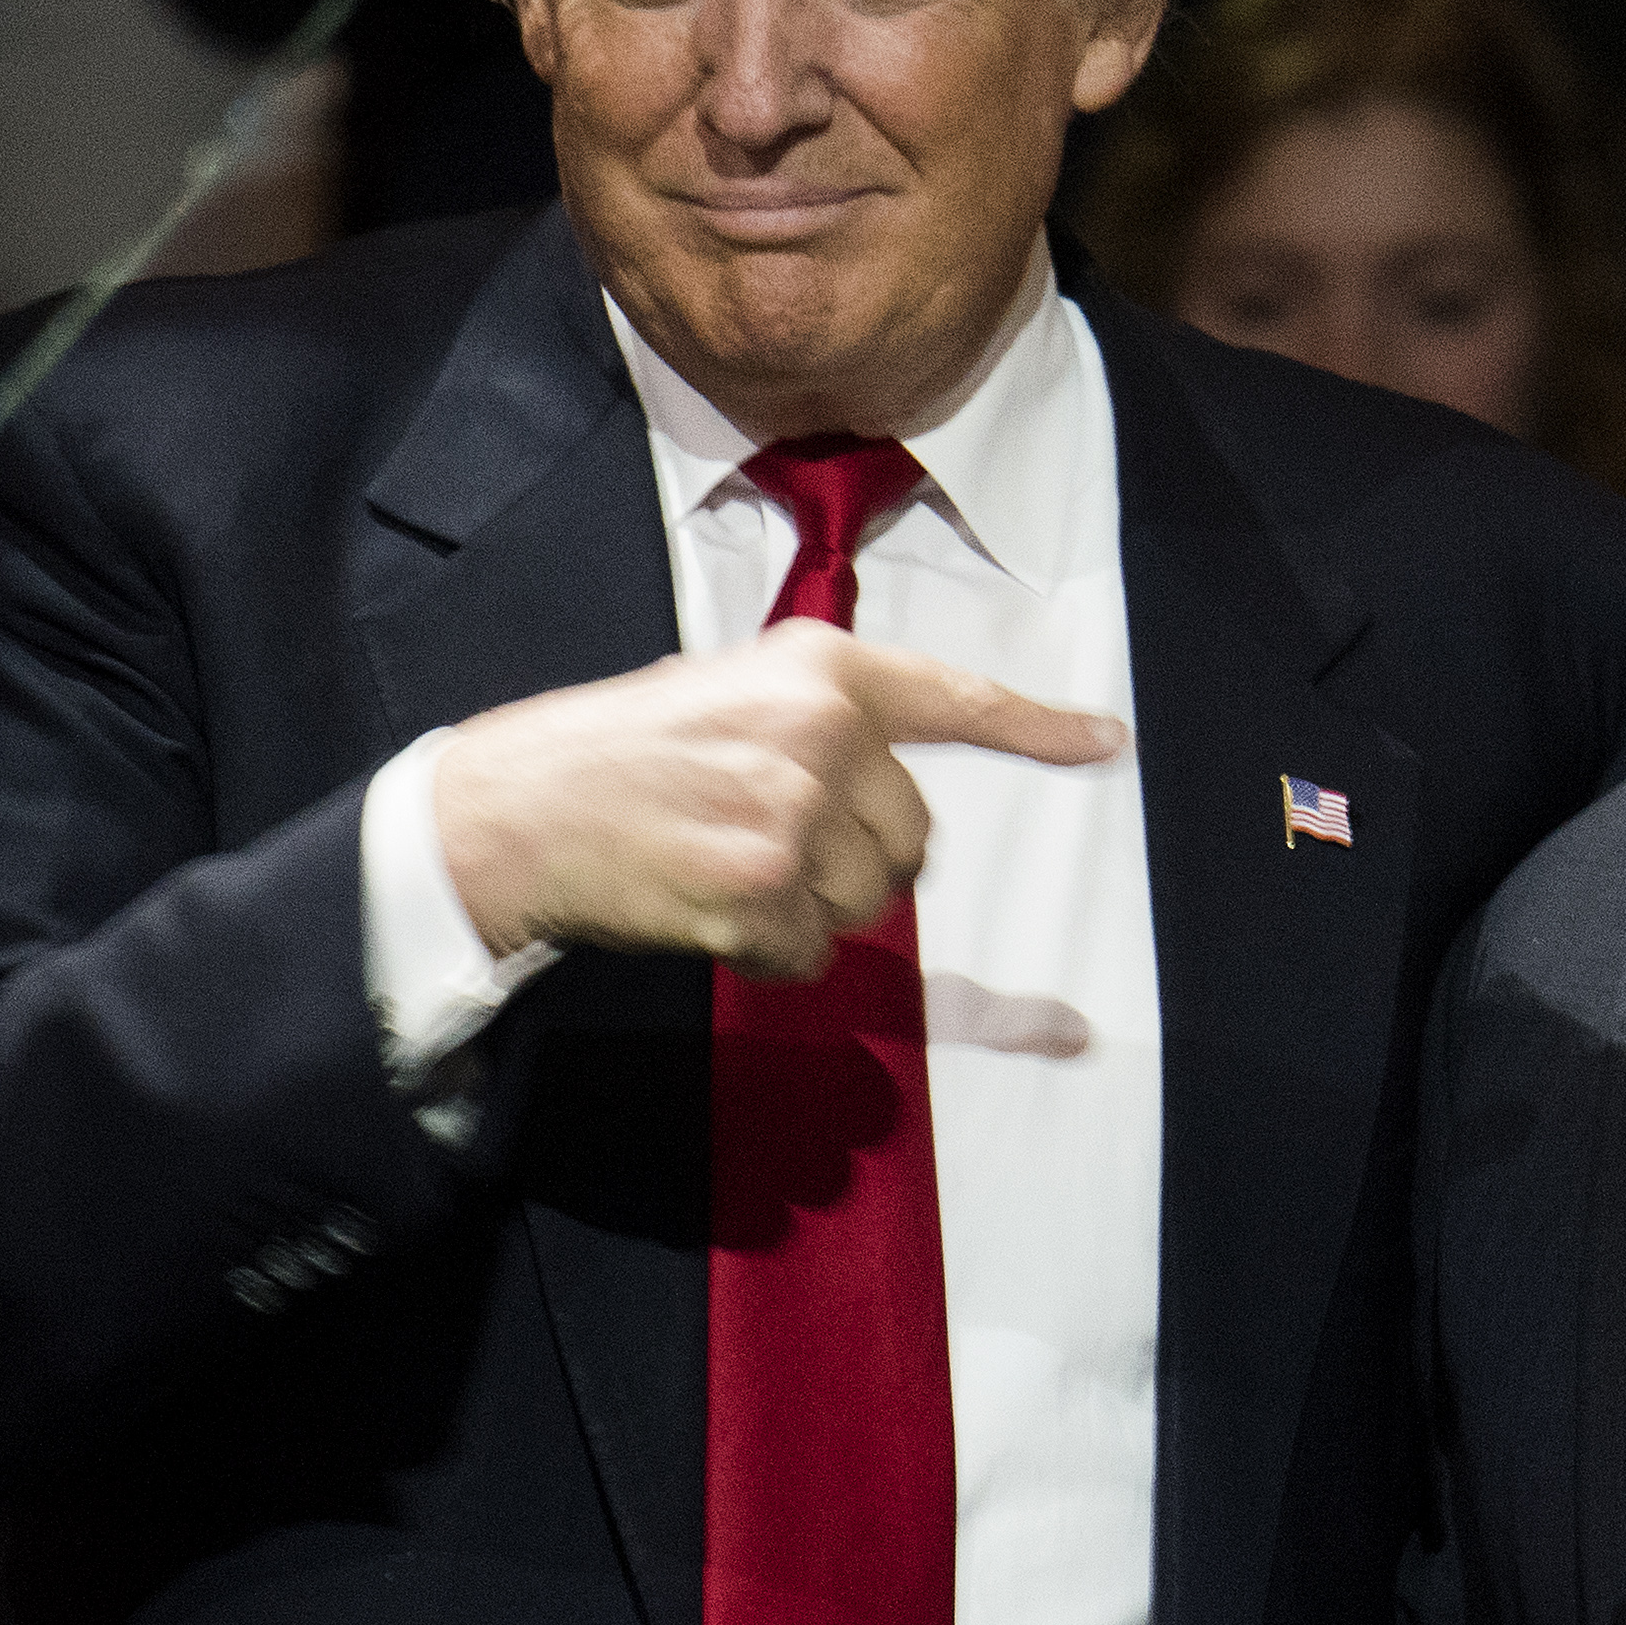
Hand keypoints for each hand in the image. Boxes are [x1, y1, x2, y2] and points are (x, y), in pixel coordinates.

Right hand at [429, 618, 1123, 979]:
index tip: (1107, 743)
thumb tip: (891, 788)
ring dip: (812, 905)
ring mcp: (792, 819)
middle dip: (857, 855)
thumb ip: (819, 719)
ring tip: (728, 863)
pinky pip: (811, 953)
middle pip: (912, 837)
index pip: (952, 698)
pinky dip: (768, 950)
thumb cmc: (625, 750)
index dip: (1037, 727)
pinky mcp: (761, 897)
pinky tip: (710, 906)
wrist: (518, 807)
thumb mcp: (730, 689)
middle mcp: (821, 737)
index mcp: (819, 671)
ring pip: (868, 902)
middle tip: (767, 835)